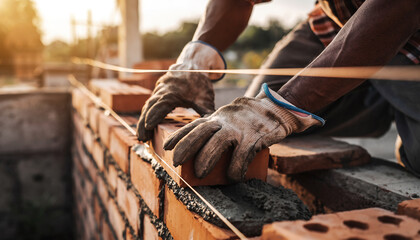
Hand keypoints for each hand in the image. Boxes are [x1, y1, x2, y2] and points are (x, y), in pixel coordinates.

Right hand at [136, 41, 225, 141]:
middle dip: (144, 124)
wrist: (192, 65)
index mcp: (173, 92)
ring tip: (142, 137)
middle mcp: (162, 90)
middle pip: (149, 107)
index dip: (154, 116)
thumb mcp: (206, 99)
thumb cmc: (200, 83)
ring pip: (148, 106)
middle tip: (142, 139)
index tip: (148, 127)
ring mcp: (158, 90)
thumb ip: (207, 114)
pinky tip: (147, 128)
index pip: (160, 105)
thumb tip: (210, 131)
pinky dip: (147, 115)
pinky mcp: (157, 92)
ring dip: (143, 121)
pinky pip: (150, 104)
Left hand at [163, 84, 323, 181]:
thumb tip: (198, 146)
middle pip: (202, 131)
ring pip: (219, 141)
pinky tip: (233, 177)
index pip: (194, 125)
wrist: (277, 108)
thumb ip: (215, 127)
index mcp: (217, 117)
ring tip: (200, 173)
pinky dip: (236, 167)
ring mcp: (240, 128)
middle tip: (177, 162)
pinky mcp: (255, 136)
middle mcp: (225, 120)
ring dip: (207, 157)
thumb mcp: (228, 118)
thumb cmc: (248, 118)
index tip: (166, 147)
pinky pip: (243, 153)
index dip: (180, 136)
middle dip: (187, 146)